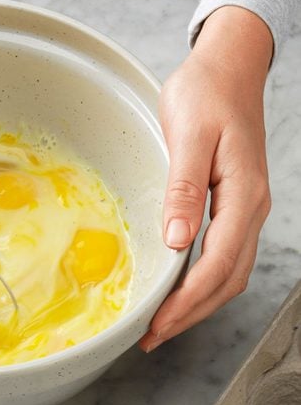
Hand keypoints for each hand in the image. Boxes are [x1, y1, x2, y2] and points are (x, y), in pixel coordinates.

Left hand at [140, 6, 272, 351]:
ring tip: (164, 322)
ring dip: (197, 302)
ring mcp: (244, 207)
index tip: (157, 323)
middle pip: (227, 279)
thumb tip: (177, 241)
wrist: (227, 68)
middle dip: (190, 313)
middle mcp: (250, 208)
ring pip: (228, 271)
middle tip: (153, 336)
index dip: (186, 300)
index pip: (217, 264)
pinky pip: (223, 252)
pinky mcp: (232, 202)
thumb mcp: (189, 136)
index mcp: (243, 195)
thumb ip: (183, 189)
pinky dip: (201, 279)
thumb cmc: (207, 94)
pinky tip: (179, 285)